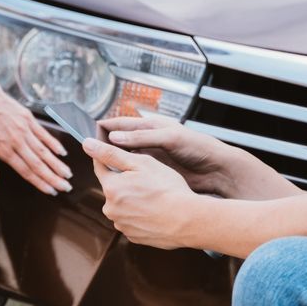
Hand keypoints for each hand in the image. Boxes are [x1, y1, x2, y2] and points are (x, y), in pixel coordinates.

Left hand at [0, 67, 71, 195]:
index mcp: (4, 150)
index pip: (26, 171)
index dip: (40, 183)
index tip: (51, 191)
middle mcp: (17, 141)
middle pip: (39, 163)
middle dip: (54, 177)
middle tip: (66, 187)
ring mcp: (24, 129)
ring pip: (44, 150)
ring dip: (57, 163)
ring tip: (67, 174)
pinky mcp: (28, 118)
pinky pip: (43, 134)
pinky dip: (53, 144)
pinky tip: (61, 152)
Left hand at [84, 137, 199, 249]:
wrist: (188, 221)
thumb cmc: (168, 189)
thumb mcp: (141, 163)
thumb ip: (111, 153)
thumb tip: (87, 144)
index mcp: (111, 188)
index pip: (100, 167)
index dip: (108, 158)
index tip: (116, 153)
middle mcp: (111, 209)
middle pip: (113, 188)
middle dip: (125, 181)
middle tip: (147, 178)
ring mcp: (122, 225)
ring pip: (123, 205)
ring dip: (133, 199)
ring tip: (154, 196)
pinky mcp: (133, 237)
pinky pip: (132, 220)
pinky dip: (140, 214)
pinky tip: (156, 210)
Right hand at [100, 115, 237, 195]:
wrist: (218, 171)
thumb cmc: (198, 148)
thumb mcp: (170, 138)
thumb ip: (142, 137)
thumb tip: (114, 137)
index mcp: (152, 126)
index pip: (121, 123)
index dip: (105, 127)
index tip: (88, 132)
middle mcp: (149, 140)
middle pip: (120, 141)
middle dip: (106, 146)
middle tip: (89, 153)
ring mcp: (152, 157)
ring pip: (126, 159)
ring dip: (115, 162)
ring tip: (99, 169)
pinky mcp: (156, 172)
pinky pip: (135, 172)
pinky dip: (125, 175)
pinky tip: (119, 181)